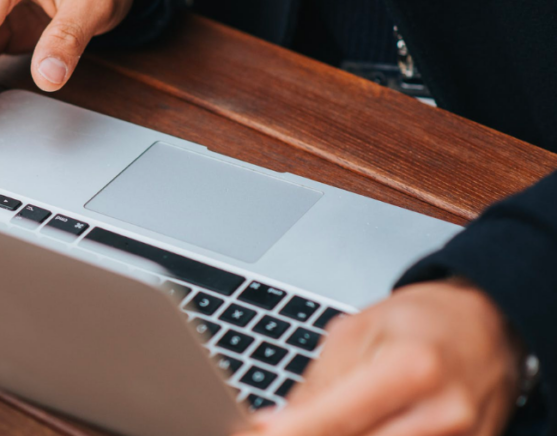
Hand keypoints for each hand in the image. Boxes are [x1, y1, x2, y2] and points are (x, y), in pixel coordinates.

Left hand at [243, 281, 521, 435]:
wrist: (490, 324)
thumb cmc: (424, 320)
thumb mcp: (355, 333)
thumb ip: (316, 387)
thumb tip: (273, 427)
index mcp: (411, 368)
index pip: (334, 420)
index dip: (290, 432)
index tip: (255, 434)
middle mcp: (444, 414)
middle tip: (284, 428)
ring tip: (316, 422)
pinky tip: (357, 427)